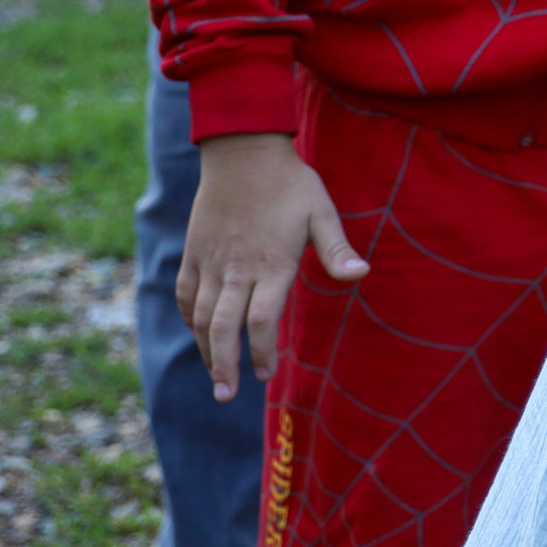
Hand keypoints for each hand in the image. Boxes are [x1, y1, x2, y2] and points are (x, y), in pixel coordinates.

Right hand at [177, 134, 366, 396]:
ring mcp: (210, 262)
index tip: (265, 375)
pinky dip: (190, 319)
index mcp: (272, 264)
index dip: (262, 353)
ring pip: (201, 317)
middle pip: (224, 328)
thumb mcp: (322, 211)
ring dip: (206, 350)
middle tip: (227, 394)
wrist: (242, 152)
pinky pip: (186, 295)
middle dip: (225, 366)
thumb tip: (361, 274)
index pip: (263, 322)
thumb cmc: (290, 184)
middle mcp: (237, 269)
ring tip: (215, 376)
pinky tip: (199, 335)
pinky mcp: (193, 253)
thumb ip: (337, 248)